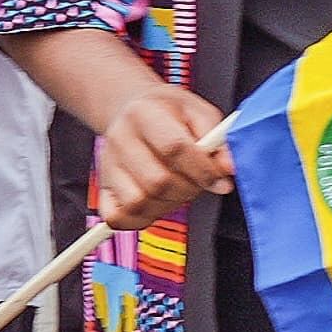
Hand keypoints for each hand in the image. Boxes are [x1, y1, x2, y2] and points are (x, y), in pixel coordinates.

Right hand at [93, 85, 232, 230]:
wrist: (133, 111)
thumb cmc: (170, 114)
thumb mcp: (198, 113)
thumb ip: (218, 139)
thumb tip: (228, 170)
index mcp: (144, 113)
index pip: (174, 148)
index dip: (202, 170)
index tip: (221, 181)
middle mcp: (120, 138)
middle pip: (157, 181)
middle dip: (188, 190)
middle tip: (197, 182)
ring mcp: (107, 165)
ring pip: (138, 202)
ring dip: (167, 205)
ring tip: (177, 190)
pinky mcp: (103, 187)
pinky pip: (118, 218)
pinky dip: (140, 220)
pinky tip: (156, 205)